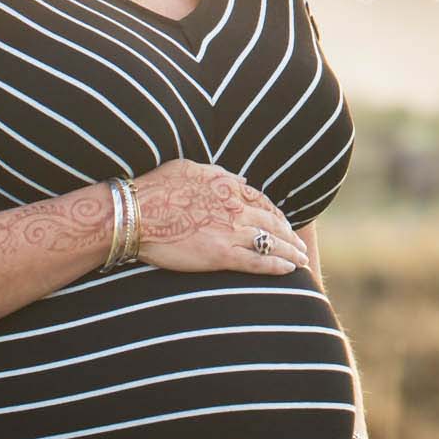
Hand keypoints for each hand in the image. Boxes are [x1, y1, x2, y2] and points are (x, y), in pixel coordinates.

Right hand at [126, 158, 308, 274]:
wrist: (135, 214)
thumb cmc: (156, 189)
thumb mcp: (190, 168)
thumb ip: (219, 174)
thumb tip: (241, 179)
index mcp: (228, 186)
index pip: (262, 201)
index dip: (276, 213)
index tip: (284, 223)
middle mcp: (235, 208)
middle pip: (272, 222)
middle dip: (290, 235)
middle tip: (301, 245)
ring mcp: (230, 232)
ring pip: (270, 243)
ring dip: (291, 252)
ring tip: (302, 260)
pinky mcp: (221, 255)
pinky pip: (256, 262)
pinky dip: (276, 266)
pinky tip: (289, 270)